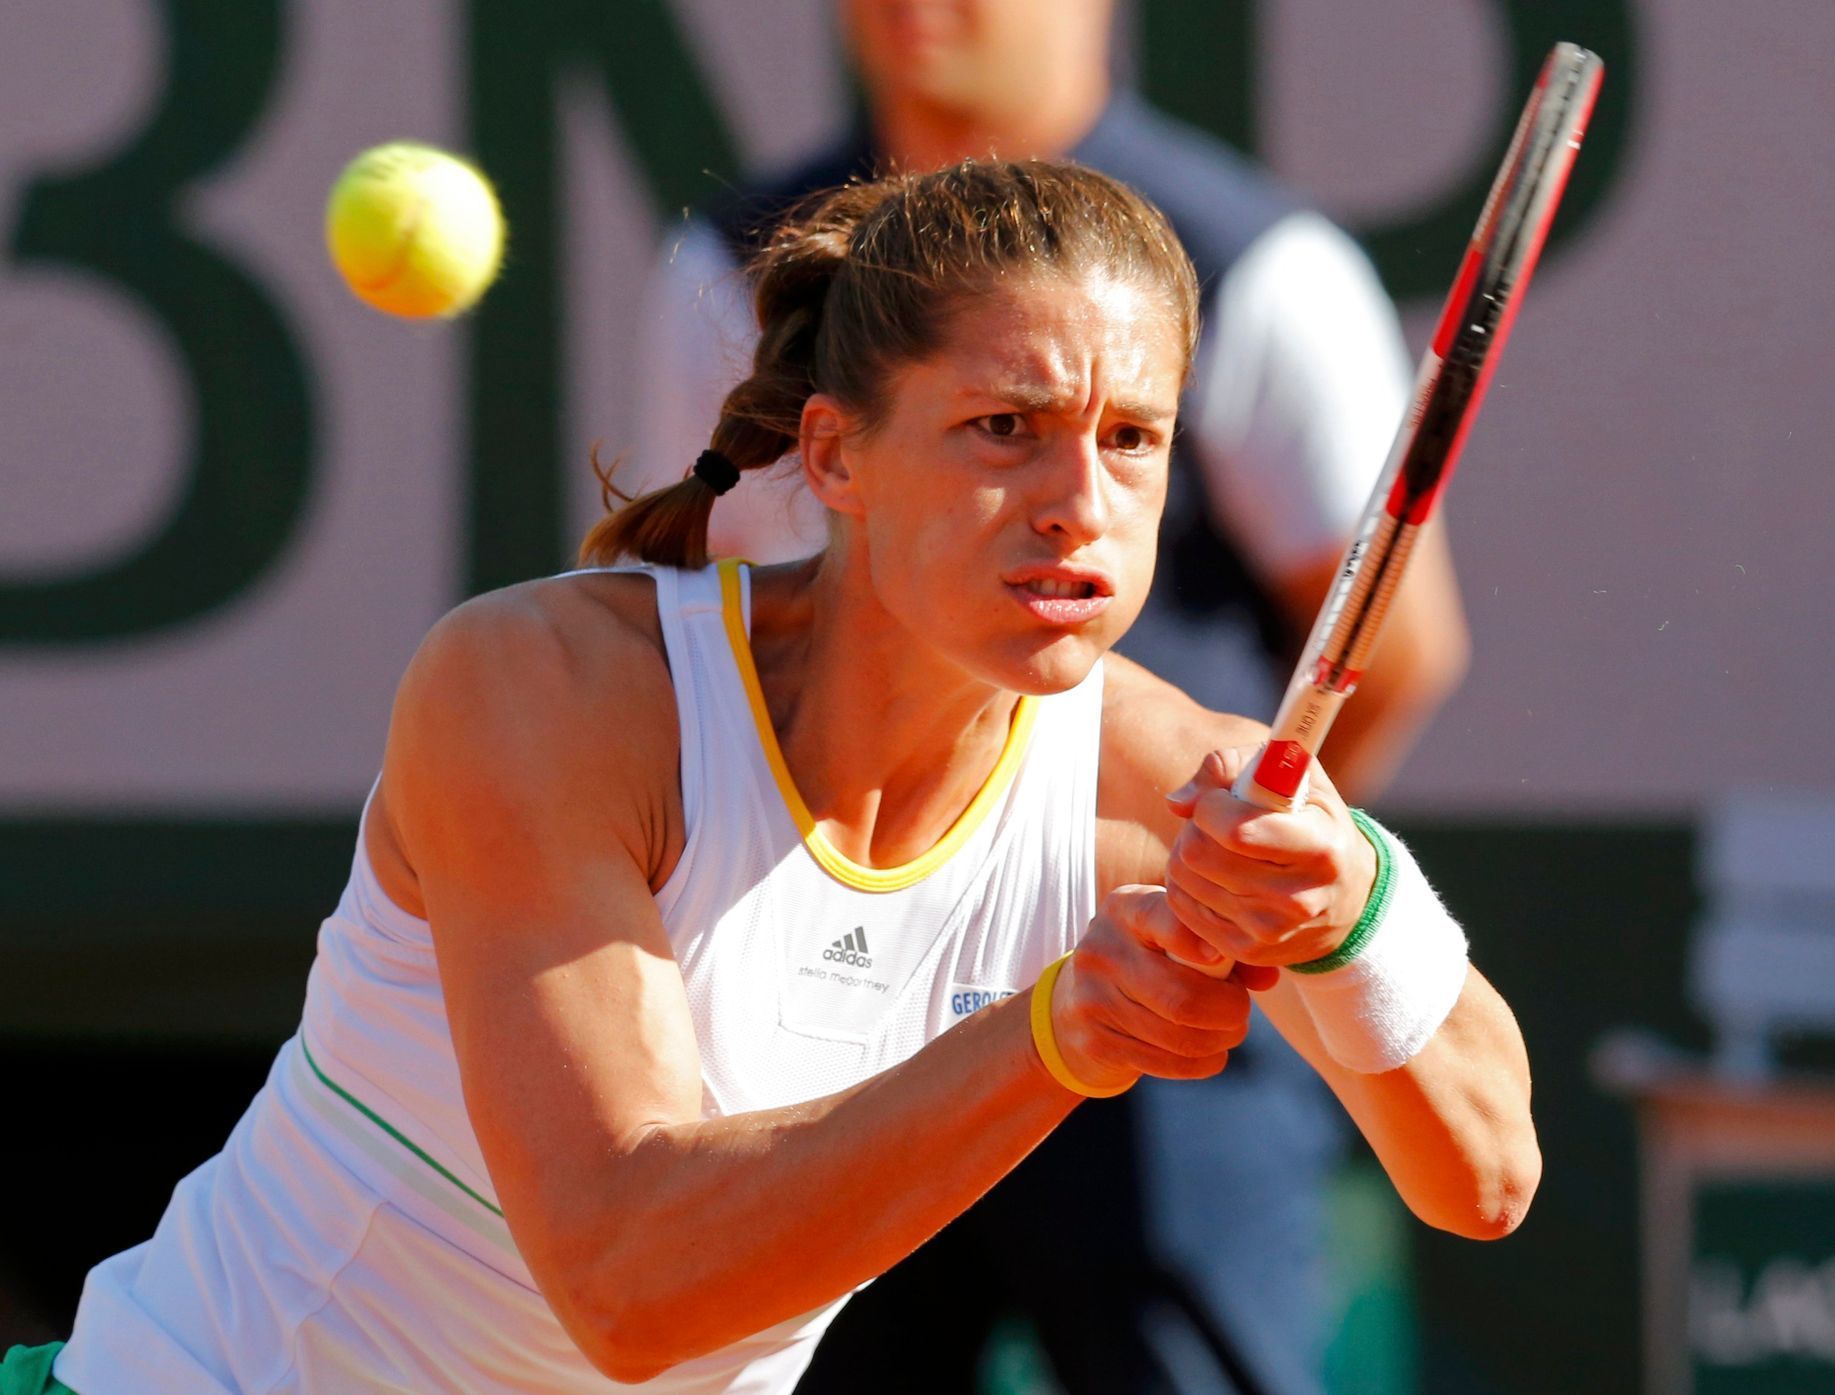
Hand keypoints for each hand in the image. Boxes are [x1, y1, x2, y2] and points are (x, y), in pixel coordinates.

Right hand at [1051, 886, 1278, 1093]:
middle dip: (1230, 1012)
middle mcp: (1103, 950)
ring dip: (1221, 1041)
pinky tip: (1209, 1053)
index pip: (1164, 918)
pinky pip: (1168, 1063)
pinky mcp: (1096, 1042)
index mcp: (1125, 909)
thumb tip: (1269, 976)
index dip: (1200, 941)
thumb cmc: (1146, 958)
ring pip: (1180, 1037)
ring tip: (1230, 1031)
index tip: (1221, 958)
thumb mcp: (1171, 936)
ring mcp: (1093, 999)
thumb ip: (1222, 946)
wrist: (1075, 1003)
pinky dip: (1202, 1063)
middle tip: (1241, 1010)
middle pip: (1183, 997)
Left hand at [1162, 746, 1376, 968]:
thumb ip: (1232, 766)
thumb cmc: (1312, 821)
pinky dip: (1187, 885)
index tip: (1223, 798)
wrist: (1348, 899)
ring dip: (1187, 854)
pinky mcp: (1247, 951)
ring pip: (1182, 878)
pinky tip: (1214, 876)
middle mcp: (1297, 898)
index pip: (1234, 831)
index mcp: (1318, 848)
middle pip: (1197, 853)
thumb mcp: (1295, 778)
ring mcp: (1270, 930)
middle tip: (1217, 823)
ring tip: (1217, 848)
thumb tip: (1177, 803)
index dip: (1212, 805)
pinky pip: (1181, 908)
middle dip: (1196, 827)